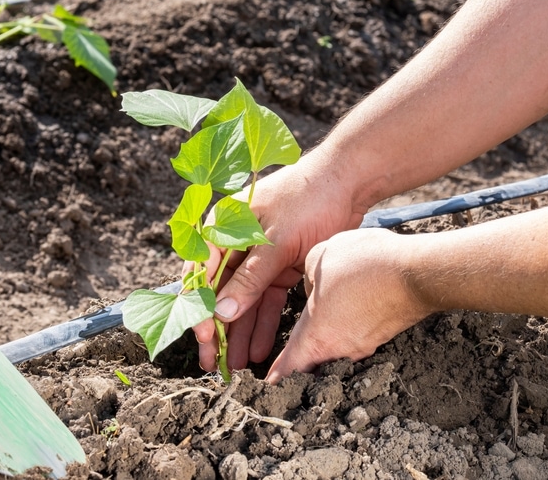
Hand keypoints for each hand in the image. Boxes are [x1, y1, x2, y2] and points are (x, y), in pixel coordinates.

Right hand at [191, 152, 367, 371]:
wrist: (347, 181)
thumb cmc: (306, 199)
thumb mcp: (276, 241)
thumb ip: (250, 278)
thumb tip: (222, 313)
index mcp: (222, 228)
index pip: (201, 275)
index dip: (200, 309)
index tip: (205, 339)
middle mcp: (236, 243)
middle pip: (220, 292)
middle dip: (218, 330)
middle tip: (215, 364)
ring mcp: (259, 255)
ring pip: (244, 300)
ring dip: (240, 332)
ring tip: (237, 366)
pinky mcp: (281, 264)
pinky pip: (267, 298)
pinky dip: (263, 321)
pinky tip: (260, 349)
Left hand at [266, 228, 431, 382]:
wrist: (416, 273)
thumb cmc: (364, 266)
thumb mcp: (318, 259)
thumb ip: (306, 278)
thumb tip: (315, 289)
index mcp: (316, 337)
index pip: (288, 369)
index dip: (275, 379)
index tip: (266, 389)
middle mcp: (339, 349)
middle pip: (312, 364)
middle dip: (299, 365)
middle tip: (286, 362)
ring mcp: (364, 345)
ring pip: (336, 349)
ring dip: (326, 341)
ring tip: (321, 323)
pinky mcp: (381, 335)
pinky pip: (356, 337)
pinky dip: (348, 328)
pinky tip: (348, 308)